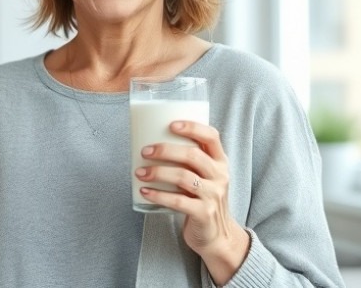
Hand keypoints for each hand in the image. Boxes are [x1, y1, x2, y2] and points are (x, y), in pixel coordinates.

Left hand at [135, 121, 248, 283]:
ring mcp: (213, 195)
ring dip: (158, 172)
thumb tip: (151, 140)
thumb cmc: (202, 198)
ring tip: (140, 172)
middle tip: (145, 151)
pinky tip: (144, 191)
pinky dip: (158, 195)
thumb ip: (189, 160)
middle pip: (193, 156)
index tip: (170, 125)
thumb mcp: (204, 175)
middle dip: (165, 150)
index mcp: (220, 161)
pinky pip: (178, 201)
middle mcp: (220, 176)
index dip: (192, 127)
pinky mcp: (203, 213)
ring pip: (183, 177)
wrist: (216, 234)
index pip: (211, 136)